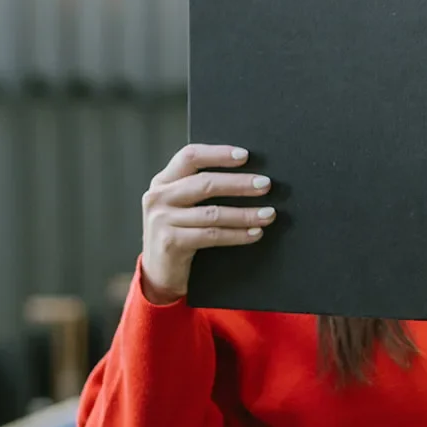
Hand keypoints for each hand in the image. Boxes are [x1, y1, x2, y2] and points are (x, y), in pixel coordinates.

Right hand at [141, 145, 275, 303]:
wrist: (159, 272)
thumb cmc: (179, 232)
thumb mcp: (181, 205)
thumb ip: (200, 188)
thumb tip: (248, 177)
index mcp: (163, 181)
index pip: (190, 156)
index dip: (218, 153)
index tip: (245, 155)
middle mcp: (158, 197)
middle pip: (204, 183)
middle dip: (239, 183)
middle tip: (265, 184)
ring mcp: (162, 220)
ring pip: (213, 213)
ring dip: (245, 213)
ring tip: (269, 213)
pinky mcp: (170, 242)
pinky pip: (212, 235)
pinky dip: (237, 234)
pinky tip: (255, 233)